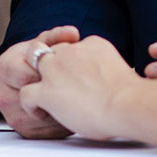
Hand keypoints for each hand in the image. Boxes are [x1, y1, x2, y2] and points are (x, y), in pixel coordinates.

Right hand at [0, 28, 80, 139]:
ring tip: (77, 96)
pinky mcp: (25, 132)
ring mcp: (12, 116)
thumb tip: (73, 33)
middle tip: (74, 85)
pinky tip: (74, 110)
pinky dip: (64, 121)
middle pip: (35, 98)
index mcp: (4, 69)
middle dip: (56, 90)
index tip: (63, 68)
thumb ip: (57, 36)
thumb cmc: (36, 58)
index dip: (48, 72)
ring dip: (63, 108)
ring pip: (43, 117)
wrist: (25, 79)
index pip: (27, 75)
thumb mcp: (43, 42)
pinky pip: (48, 131)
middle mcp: (2, 95)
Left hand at [19, 35, 135, 141]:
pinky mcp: (46, 91)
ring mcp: (55, 70)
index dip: (71, 62)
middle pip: (49, 51)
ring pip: (31, 66)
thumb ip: (106, 69)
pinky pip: (26, 94)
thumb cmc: (130, 94)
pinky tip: (41, 112)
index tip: (78, 77)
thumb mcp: (119, 69)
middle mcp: (70, 51)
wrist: (126, 103)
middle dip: (49, 65)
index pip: (72, 46)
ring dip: (36, 80)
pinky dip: (30, 105)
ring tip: (44, 98)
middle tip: (57, 85)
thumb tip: (106, 82)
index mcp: (91, 43)